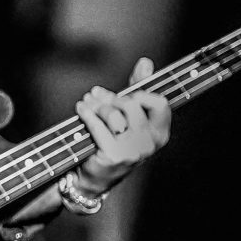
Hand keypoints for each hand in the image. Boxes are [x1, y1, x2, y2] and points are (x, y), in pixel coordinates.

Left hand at [73, 57, 173, 191]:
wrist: (96, 178)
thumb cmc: (114, 142)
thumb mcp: (129, 116)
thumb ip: (138, 89)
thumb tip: (146, 62)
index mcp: (160, 133)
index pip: (159, 103)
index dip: (141, 93)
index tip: (126, 94)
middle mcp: (151, 143)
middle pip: (132, 105)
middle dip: (111, 98)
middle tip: (96, 95)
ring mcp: (133, 151)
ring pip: (115, 114)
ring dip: (96, 106)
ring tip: (87, 105)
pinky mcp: (114, 155)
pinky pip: (98, 125)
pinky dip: (87, 114)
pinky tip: (81, 110)